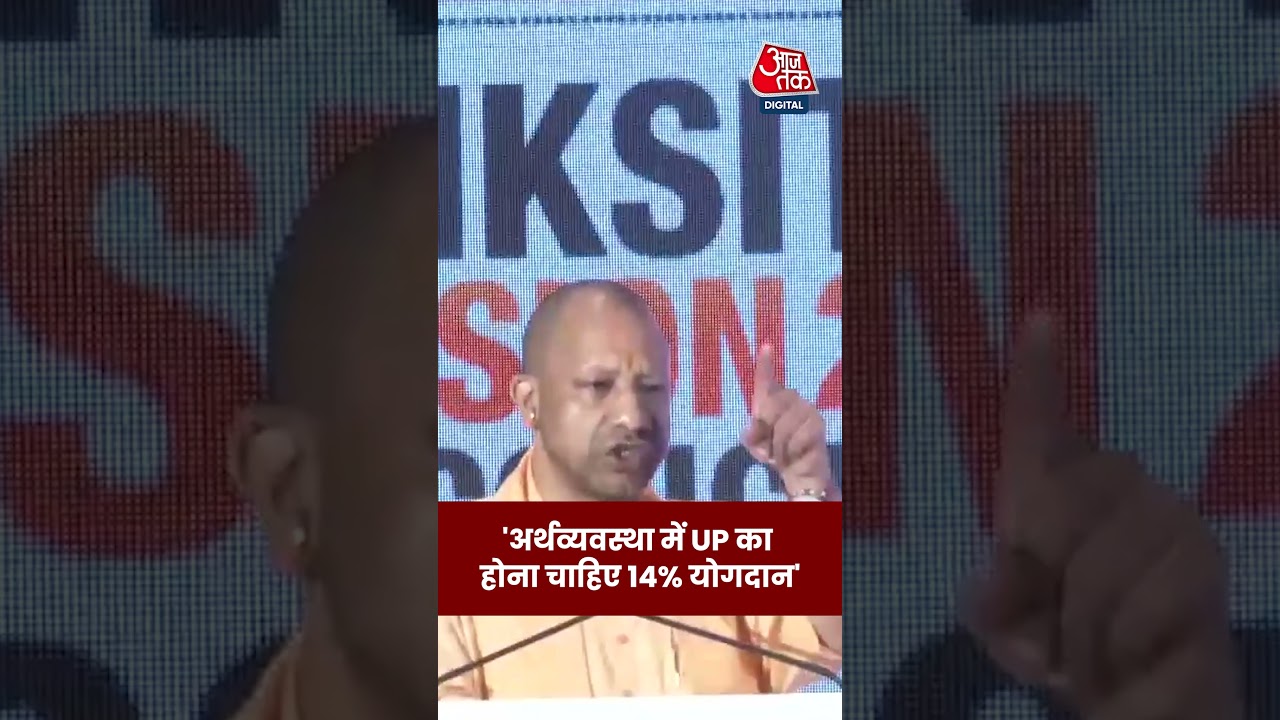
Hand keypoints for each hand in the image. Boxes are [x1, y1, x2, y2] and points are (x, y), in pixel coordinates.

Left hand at [742, 344, 831, 496]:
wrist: (800, 474)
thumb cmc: (778, 455)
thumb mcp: (757, 447)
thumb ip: (751, 435)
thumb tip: (752, 425)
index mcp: (774, 403)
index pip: (768, 381)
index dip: (766, 365)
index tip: (766, 346)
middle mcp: (793, 401)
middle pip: (772, 404)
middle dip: (766, 428)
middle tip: (768, 447)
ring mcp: (808, 411)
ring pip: (783, 423)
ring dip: (777, 444)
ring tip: (781, 454)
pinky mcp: (818, 426)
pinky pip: (796, 435)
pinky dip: (790, 450)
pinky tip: (793, 456)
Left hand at [965, 315, 1240, 718]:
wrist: (1138, 702)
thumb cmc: (1064, 649)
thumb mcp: (1005, 627)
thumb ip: (990, 597)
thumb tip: (1000, 572)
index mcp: (1055, 492)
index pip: (1040, 425)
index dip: (1037, 375)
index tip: (1040, 317)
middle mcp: (1116, 487)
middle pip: (1059, 500)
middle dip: (1040, 576)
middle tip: (1046, 630)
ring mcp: (1168, 519)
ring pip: (1095, 560)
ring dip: (1076, 625)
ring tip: (1084, 650)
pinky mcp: (1203, 563)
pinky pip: (1135, 599)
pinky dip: (1115, 646)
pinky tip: (1127, 658)